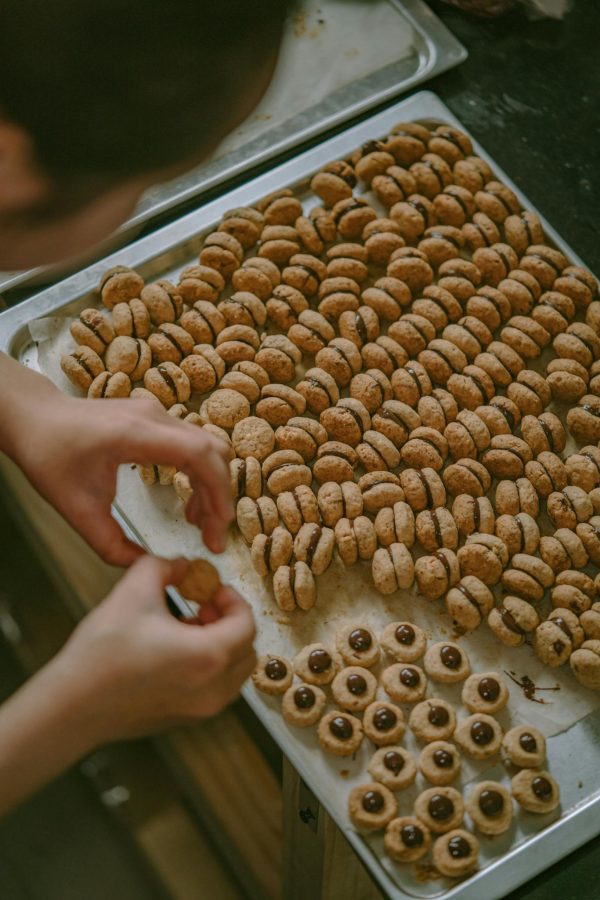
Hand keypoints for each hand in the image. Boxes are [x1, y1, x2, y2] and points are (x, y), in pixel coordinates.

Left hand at [0, 354, 233, 563]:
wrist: (34, 418)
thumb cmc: (49, 456)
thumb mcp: (76, 509)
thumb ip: (110, 544)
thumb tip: (145, 565)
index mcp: (136, 434)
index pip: (200, 455)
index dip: (218, 493)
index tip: (215, 531)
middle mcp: (155, 417)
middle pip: (213, 451)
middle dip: (220, 496)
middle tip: (211, 536)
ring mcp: (158, 414)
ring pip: (208, 447)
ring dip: (211, 486)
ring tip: (199, 524)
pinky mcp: (156, 418)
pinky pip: (193, 444)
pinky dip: (199, 474)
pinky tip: (187, 502)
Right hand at [60, 555, 256, 738]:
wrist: (71, 705)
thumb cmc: (102, 653)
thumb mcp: (133, 591)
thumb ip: (162, 567)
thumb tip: (180, 564)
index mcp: (208, 656)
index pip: (246, 624)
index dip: (233, 600)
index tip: (214, 589)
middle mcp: (213, 689)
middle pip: (246, 650)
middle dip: (230, 623)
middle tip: (205, 606)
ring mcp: (200, 710)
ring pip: (232, 673)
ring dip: (220, 645)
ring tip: (187, 627)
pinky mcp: (184, 720)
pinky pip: (214, 689)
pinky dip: (207, 667)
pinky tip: (174, 651)